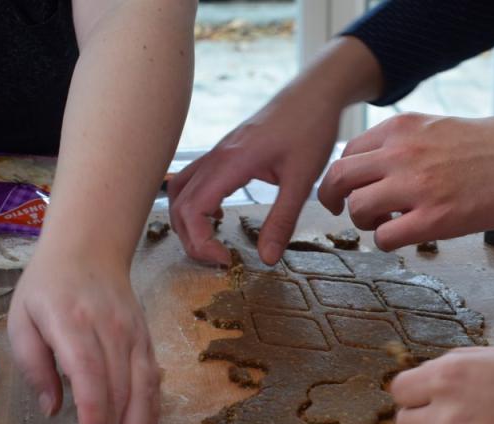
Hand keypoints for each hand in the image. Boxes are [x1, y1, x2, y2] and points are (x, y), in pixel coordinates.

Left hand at [7, 246, 160, 423]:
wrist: (90, 250)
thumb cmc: (48, 286)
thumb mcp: (22, 318)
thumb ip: (34, 364)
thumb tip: (53, 408)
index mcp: (74, 323)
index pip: (91, 375)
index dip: (94, 415)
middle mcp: (112, 330)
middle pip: (120, 389)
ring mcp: (135, 335)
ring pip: (144, 389)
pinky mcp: (146, 340)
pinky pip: (154, 381)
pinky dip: (152, 412)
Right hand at [169, 91, 340, 264]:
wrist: (313, 94)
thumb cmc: (310, 128)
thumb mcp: (303, 180)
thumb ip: (283, 220)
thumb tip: (267, 258)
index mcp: (231, 163)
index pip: (193, 210)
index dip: (201, 242)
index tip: (227, 259)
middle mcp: (216, 157)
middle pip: (179, 205)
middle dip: (191, 239)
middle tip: (219, 259)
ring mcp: (217, 152)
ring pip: (180, 191)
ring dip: (187, 221)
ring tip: (212, 242)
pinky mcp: (224, 151)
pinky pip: (194, 179)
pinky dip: (194, 203)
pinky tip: (218, 215)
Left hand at [317, 104, 493, 250]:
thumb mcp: (440, 127)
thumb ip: (406, 144)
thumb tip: (381, 169)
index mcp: (402, 127)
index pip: (348, 151)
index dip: (343, 175)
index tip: (347, 188)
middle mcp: (402, 153)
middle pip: (338, 177)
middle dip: (332, 198)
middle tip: (340, 211)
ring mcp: (417, 185)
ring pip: (357, 208)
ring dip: (363, 222)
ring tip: (385, 224)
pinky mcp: (436, 218)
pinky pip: (385, 238)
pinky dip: (386, 242)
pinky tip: (405, 237)